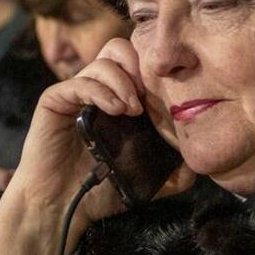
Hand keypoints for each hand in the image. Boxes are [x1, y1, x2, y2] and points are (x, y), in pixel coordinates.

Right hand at [0, 39, 189, 254]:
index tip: (168, 96)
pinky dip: (101, 91)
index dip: (155, 72)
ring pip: (103, 61)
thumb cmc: (99, 191)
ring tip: (132, 110)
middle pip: (120, 49)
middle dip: (139, 66)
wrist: (61, 205)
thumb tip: (199, 160)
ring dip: (124, 81)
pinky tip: (116, 111)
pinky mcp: (55, 100)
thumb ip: (173, 171)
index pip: (139, 64)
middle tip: (148, 96)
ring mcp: (75, 93)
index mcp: (118, 100)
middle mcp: (97, 91)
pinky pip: (80, 81)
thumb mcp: (147, 180)